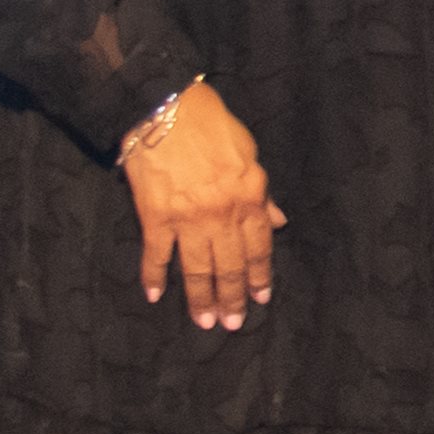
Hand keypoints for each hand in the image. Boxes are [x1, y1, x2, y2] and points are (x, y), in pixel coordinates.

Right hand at [126, 80, 279, 330]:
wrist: (167, 110)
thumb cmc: (212, 126)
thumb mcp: (250, 155)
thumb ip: (263, 193)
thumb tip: (278, 221)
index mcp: (250, 199)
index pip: (259, 248)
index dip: (259, 276)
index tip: (260, 299)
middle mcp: (222, 215)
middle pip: (230, 265)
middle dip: (232, 298)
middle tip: (232, 324)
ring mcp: (188, 219)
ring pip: (197, 268)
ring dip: (201, 298)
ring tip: (204, 322)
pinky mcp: (155, 217)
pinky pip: (156, 254)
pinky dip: (154, 276)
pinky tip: (155, 295)